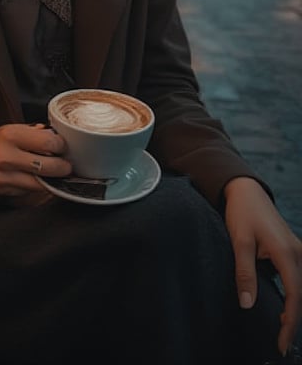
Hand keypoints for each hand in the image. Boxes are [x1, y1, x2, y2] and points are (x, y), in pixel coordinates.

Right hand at [0, 123, 71, 196]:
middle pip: (49, 166)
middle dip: (62, 166)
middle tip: (66, 164)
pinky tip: (41, 179)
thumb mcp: (15, 129)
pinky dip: (40, 185)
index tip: (62, 147)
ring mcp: (5, 177)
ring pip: (42, 183)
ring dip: (53, 179)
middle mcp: (6, 157)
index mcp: (11, 135)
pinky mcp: (6, 191)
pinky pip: (32, 190)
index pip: (48, 142)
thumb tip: (59, 138)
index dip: (61, 145)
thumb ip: (37, 133)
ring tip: (56, 172)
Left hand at [224, 176, 301, 356]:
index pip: (294, 295)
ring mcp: (297, 250)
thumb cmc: (242, 213)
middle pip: (301, 294)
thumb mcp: (239, 241)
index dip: (289, 322)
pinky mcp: (292, 249)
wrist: (245, 190)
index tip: (280, 342)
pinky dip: (293, 294)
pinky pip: (297, 277)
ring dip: (294, 308)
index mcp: (286, 252)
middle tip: (281, 343)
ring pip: (301, 286)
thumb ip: (244, 273)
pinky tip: (284, 307)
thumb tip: (247, 304)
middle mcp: (298, 252)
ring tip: (282, 330)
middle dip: (293, 320)